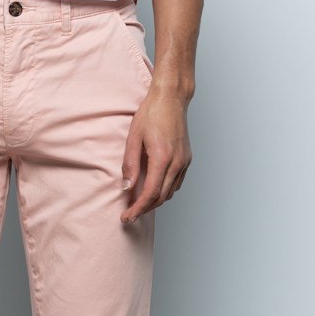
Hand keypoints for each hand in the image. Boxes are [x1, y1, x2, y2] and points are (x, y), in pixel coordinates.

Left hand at [120, 87, 191, 223]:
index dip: (137, 209)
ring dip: (154, 202)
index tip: (127, 217)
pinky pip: (176, 183)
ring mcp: (184, 162)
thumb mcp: (133, 138)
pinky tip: (154, 191)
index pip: (150, 194)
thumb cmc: (151, 113)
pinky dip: (164, 192)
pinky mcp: (187, 159)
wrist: (171, 98)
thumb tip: (127, 187)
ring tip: (139, 205)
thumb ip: (130, 164)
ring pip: (170, 193)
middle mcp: (177, 163)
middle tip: (129, 215)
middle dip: (144, 209)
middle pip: (160, 198)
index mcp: (162, 158)